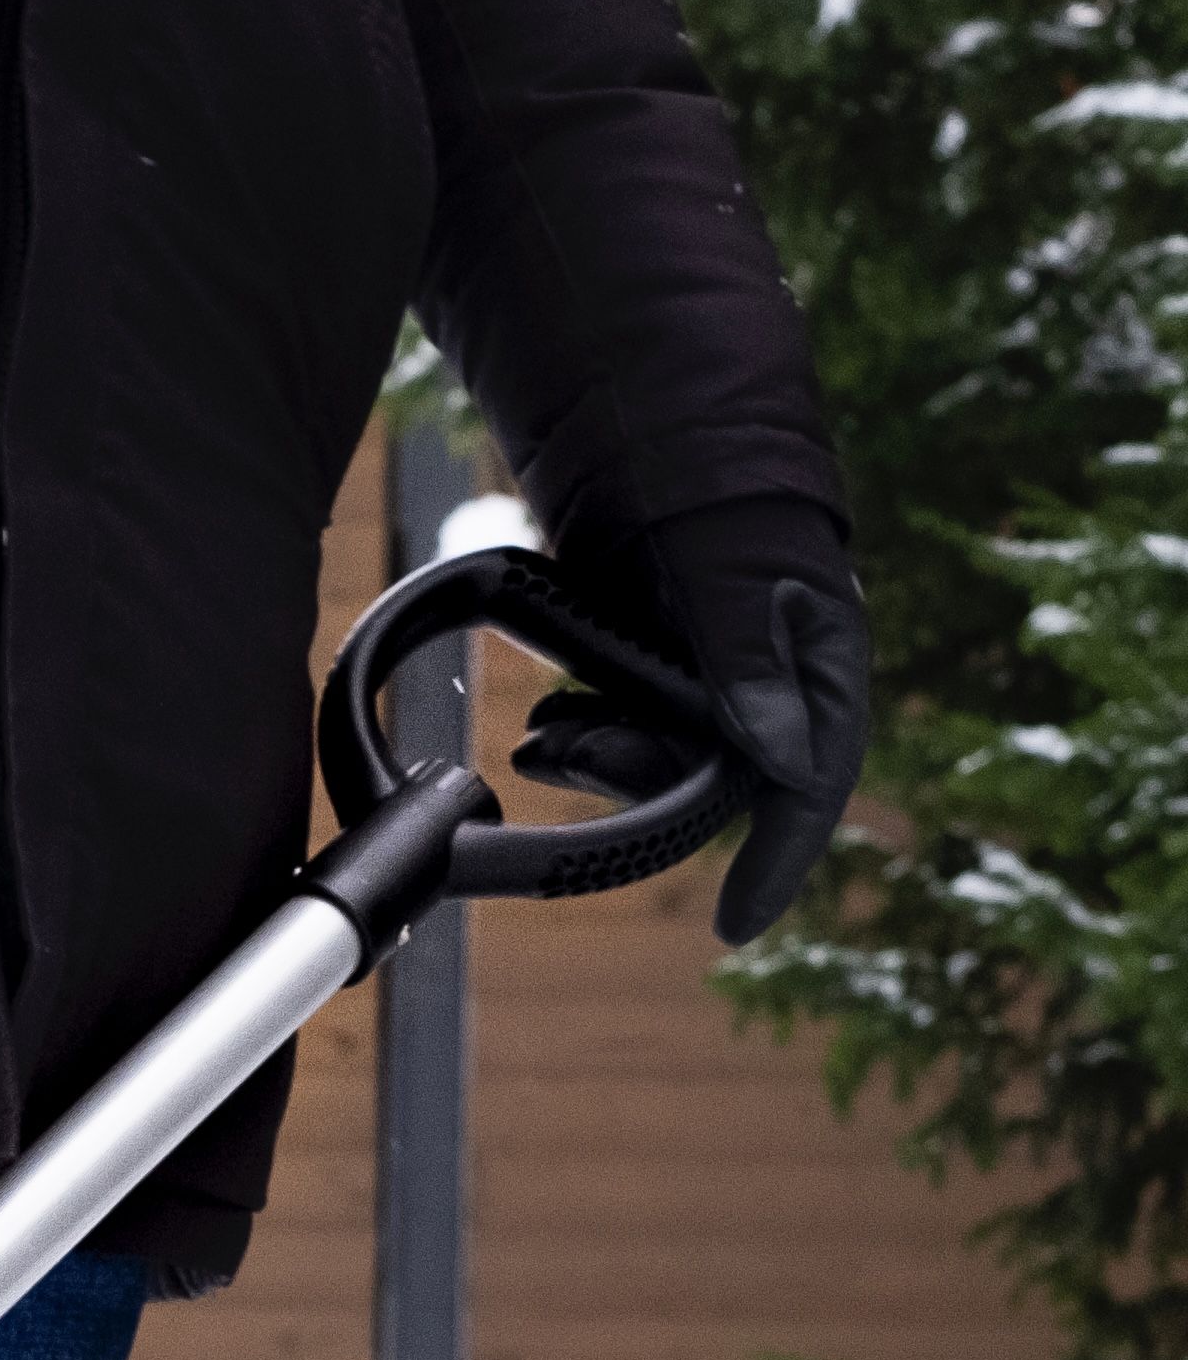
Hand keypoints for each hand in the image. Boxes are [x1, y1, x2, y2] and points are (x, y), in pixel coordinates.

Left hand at [513, 494, 872, 946]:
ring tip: (541, 735)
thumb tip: (782, 763)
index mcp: (818, 668)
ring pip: (658, 764)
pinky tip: (544, 723)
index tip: (733, 926)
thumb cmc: (715, 494)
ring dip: (595, 762)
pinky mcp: (659, 677)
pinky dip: (581, 737)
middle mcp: (772, 689)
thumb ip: (750, 666)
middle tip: (564, 751)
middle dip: (635, 782)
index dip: (778, 860)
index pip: (810, 784)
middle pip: (713, 783)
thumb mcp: (733, 577)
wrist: (656, 433)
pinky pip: (625, 735)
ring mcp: (714, 686)